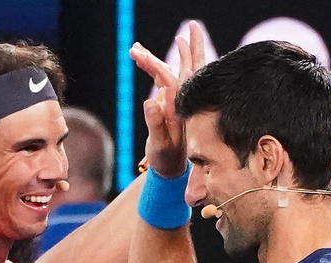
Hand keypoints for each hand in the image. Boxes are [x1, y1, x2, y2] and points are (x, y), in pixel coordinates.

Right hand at [129, 20, 207, 177]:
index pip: (174, 79)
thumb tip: (150, 101)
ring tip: (140, 46)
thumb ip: (156, 124)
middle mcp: (183, 100)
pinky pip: (165, 78)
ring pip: (175, 71)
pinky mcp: (171, 102)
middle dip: (189, 48)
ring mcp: (178, 99)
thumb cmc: (166, 158)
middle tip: (192, 26)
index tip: (138, 55)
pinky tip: (144, 60)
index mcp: (183, 107)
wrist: (171, 167)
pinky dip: (154, 67)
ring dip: (162, 56)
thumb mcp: (160, 146)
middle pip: (190, 68)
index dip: (157, 66)